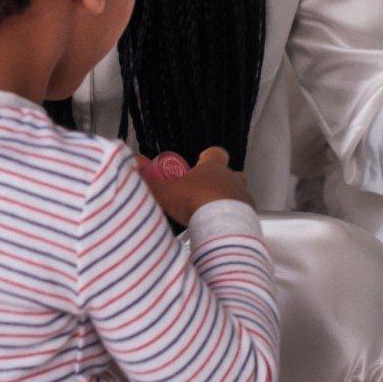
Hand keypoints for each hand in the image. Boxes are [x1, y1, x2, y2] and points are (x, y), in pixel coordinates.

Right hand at [134, 145, 255, 226]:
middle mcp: (231, 179)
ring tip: (215, 212)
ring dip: (230, 200)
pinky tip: (222, 228)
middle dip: (222, 180)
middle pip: (233, 173)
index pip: (215, 153)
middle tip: (208, 190)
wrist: (220, 225)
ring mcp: (243, 197)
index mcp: (212, 168)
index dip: (209, 156)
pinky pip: (244, 215)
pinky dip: (235, 219)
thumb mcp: (164, 189)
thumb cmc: (193, 202)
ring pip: (240, 194)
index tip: (201, 161)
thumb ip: (148, 177)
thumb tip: (133, 161)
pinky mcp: (249, 216)